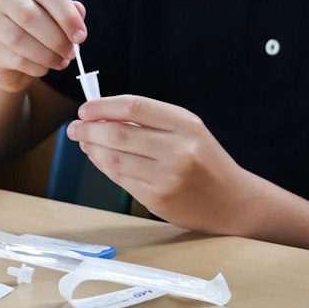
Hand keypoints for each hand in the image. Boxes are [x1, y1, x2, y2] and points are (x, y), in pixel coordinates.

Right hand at [0, 0, 86, 92]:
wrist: (13, 60)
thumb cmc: (41, 34)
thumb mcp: (59, 21)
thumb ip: (71, 15)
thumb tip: (79, 11)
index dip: (68, 15)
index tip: (81, 36)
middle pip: (30, 15)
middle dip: (56, 38)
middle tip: (71, 53)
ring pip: (18, 38)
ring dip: (46, 54)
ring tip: (61, 62)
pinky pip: (15, 59)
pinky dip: (36, 67)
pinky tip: (45, 68)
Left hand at [67, 95, 260, 236]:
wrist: (233, 202)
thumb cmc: (207, 162)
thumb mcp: (190, 131)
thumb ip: (152, 121)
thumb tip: (104, 115)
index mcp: (187, 125)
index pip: (135, 106)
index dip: (104, 106)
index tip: (86, 108)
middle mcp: (178, 150)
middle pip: (119, 133)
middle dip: (90, 128)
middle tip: (75, 127)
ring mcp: (167, 177)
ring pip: (115, 158)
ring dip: (92, 149)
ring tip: (84, 142)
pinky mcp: (158, 199)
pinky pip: (121, 179)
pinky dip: (104, 167)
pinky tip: (99, 159)